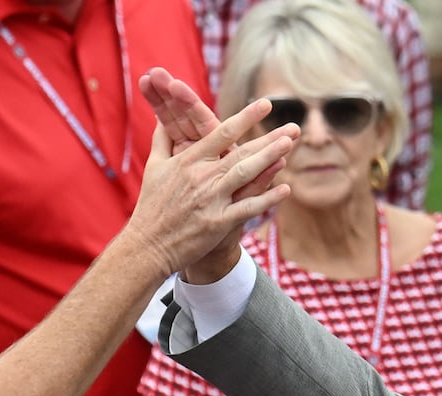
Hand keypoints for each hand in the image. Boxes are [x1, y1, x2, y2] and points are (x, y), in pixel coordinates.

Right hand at [126, 77, 296, 282]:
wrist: (148, 245)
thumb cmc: (151, 206)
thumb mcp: (154, 168)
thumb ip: (162, 140)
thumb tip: (162, 118)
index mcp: (188, 160)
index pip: (221, 133)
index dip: (246, 117)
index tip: (265, 104)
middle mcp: (202, 176)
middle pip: (241, 152)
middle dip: (268, 138)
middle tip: (293, 127)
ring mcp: (212, 199)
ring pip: (246, 173)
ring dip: (270, 158)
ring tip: (290, 145)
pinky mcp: (218, 223)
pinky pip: (248, 208)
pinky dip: (267, 198)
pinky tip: (285, 189)